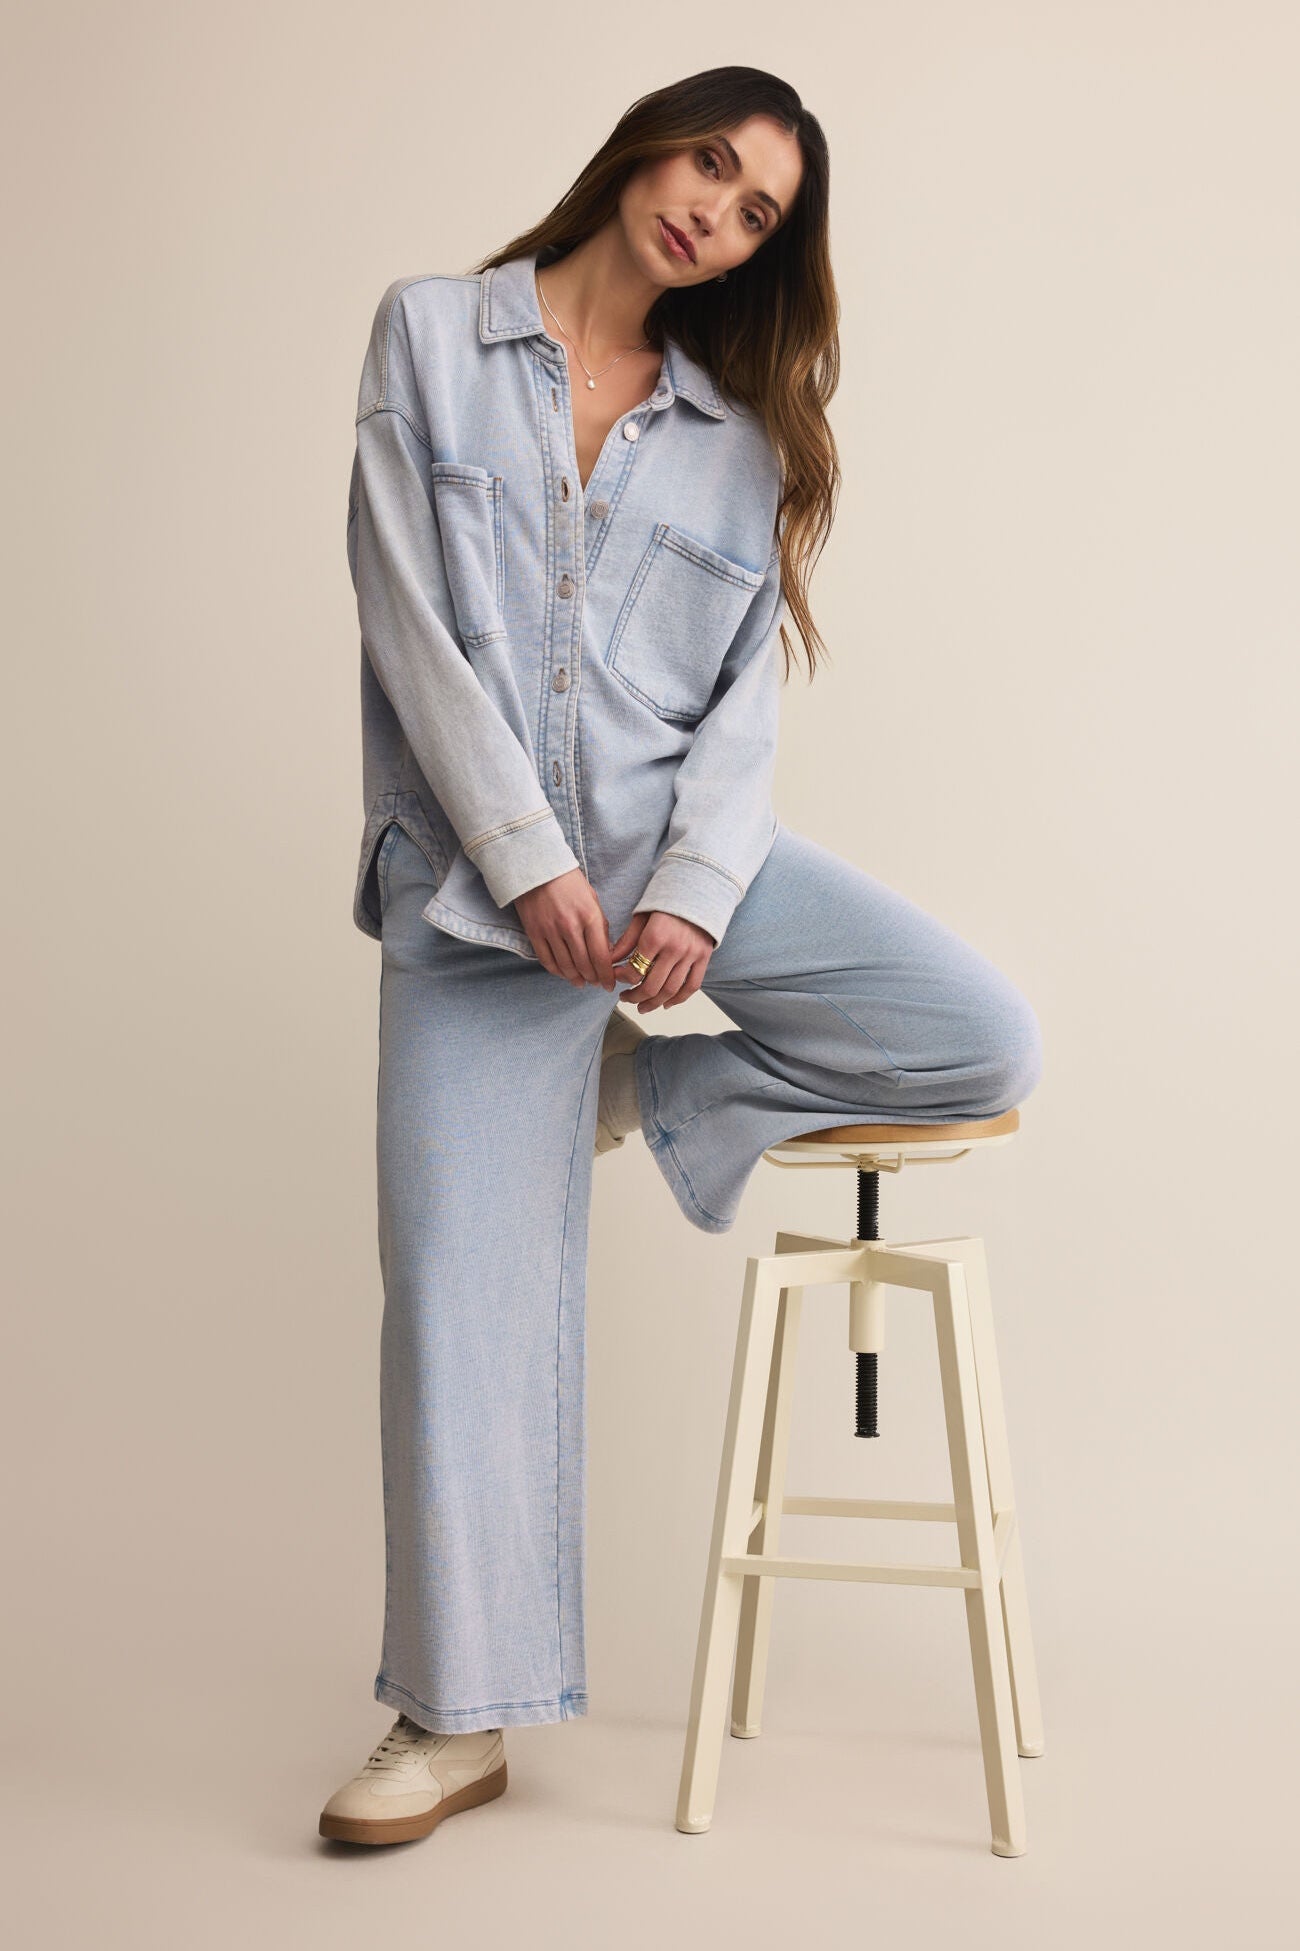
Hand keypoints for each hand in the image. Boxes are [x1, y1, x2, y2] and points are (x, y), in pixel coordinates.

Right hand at [515, 868, 615, 988]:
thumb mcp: (592, 898)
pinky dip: (557, 971)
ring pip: (566, 966)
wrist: (536, 867)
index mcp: (589, 916)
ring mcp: (550, 931)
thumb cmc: (568, 881)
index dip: (606, 975)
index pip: (601, 956)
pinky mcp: (534, 933)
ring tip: (581, 983)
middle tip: (596, 984)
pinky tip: (564, 974)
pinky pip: (547, 960)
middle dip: (593, 979)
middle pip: (584, 965)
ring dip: (576, 978)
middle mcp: (570, 926)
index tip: (609, 985)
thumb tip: (606, 952)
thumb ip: (600, 925)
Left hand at [607, 910, 714, 1010]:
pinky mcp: (704, 958)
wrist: (698, 891)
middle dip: (634, 996)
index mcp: (656, 936)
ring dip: (654, 1003)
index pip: (634, 970)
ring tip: (642, 1007)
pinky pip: (692, 986)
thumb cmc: (666, 903)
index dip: (621, 978)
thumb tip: (609, 962)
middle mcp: (675, 948)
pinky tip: (666, 1004)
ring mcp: (691, 955)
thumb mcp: (641, 917)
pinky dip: (679, 999)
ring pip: (671, 990)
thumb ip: (626, 942)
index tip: (615, 978)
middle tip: (625, 999)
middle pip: (651, 985)